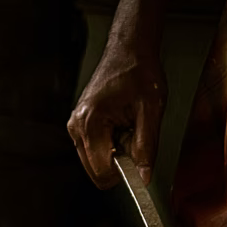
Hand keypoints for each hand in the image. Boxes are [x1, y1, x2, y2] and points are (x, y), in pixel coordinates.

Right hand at [68, 44, 166, 189]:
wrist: (128, 50)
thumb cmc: (138, 72)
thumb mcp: (151, 111)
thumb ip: (147, 147)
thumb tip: (144, 176)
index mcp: (91, 122)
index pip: (102, 170)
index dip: (124, 173)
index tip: (140, 163)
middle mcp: (77, 126)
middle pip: (96, 170)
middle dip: (119, 163)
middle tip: (133, 136)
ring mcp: (75, 126)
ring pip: (95, 162)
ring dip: (114, 154)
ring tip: (127, 127)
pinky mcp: (79, 125)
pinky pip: (93, 150)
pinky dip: (109, 146)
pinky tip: (120, 126)